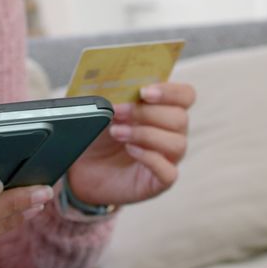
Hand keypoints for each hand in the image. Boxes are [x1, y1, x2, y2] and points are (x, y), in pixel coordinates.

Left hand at [67, 82, 195, 206]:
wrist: (81, 167)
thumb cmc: (97, 134)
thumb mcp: (103, 110)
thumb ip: (115, 95)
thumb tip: (116, 86)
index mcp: (164, 109)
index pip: (185, 96)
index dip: (170, 92)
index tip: (144, 92)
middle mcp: (172, 133)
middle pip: (180, 118)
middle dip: (147, 113)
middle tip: (118, 112)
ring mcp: (168, 158)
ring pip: (177, 143)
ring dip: (145, 134)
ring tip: (117, 132)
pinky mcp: (160, 181)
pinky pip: (169, 171)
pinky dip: (149, 158)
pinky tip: (129, 150)